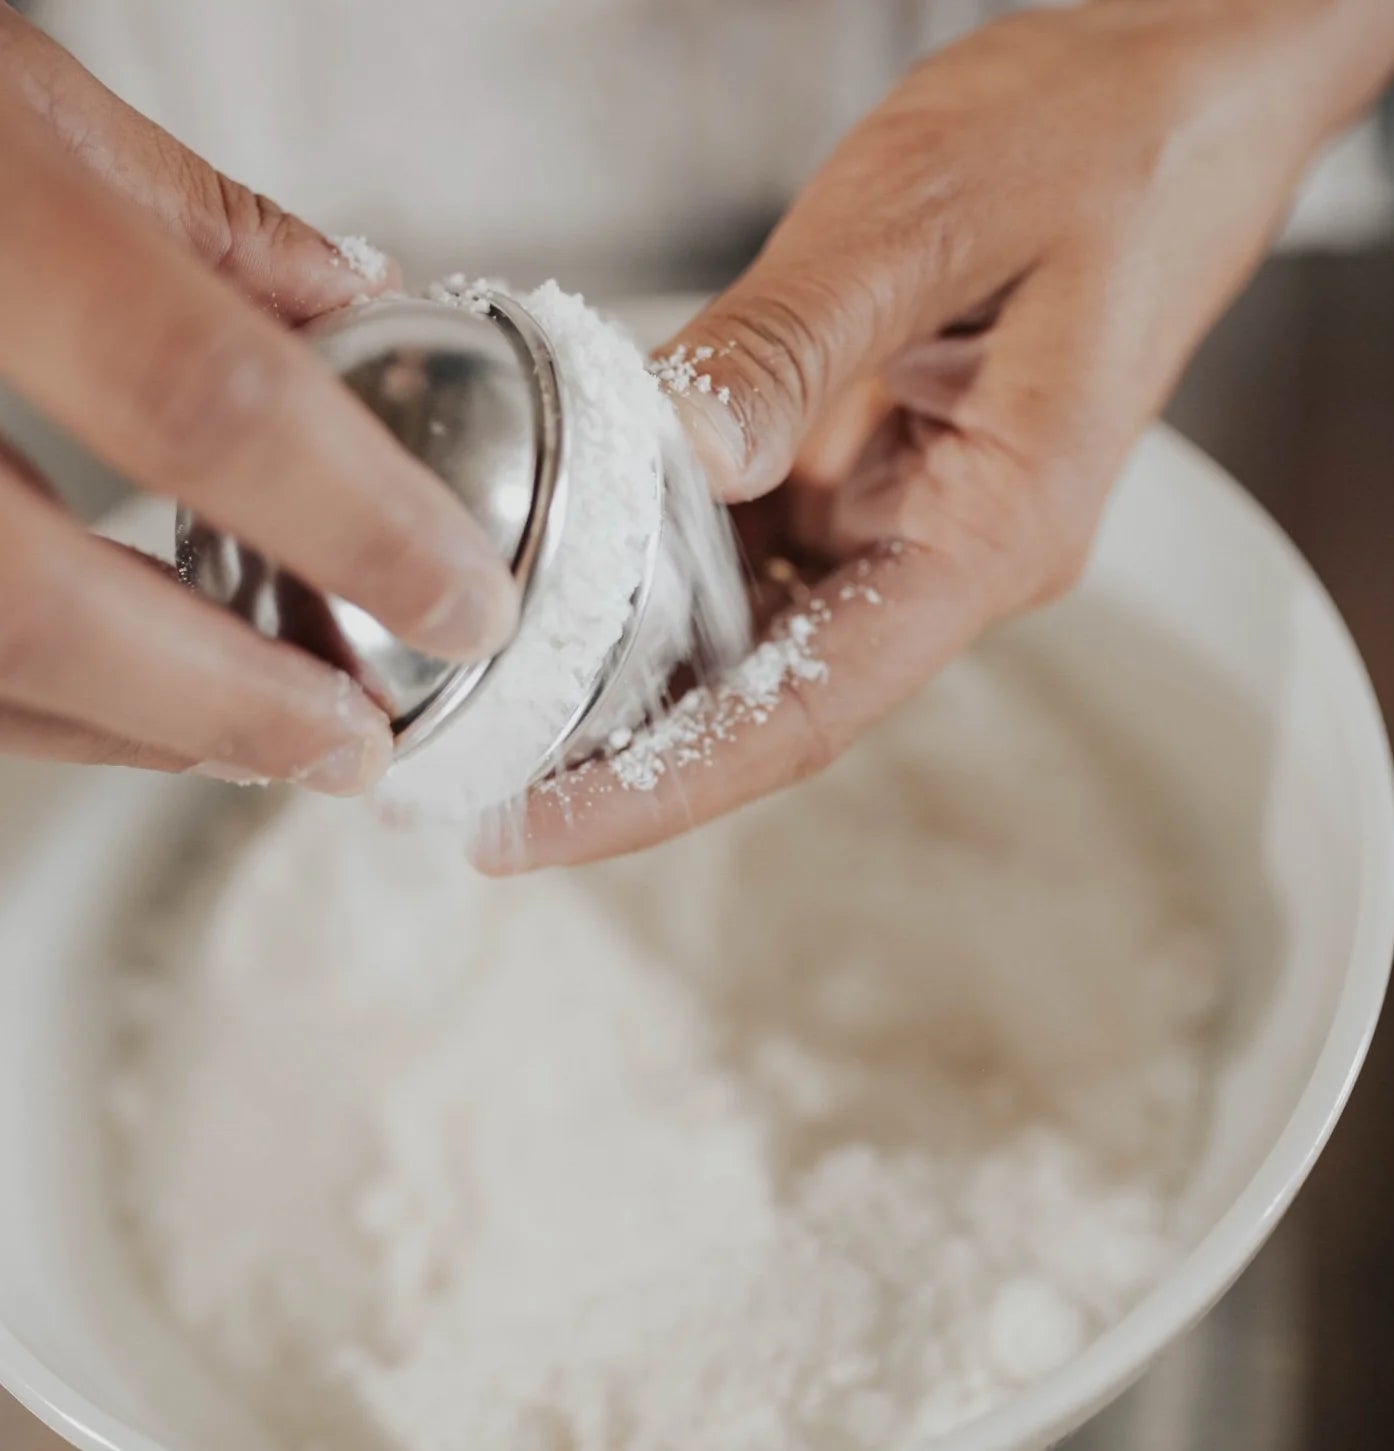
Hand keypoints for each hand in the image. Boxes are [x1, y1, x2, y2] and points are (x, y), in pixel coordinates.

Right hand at [0, 9, 517, 791]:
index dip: (358, 526)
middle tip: (354, 746)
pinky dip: (33, 698)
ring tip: (261, 738)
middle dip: (227, 704)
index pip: (203, 399)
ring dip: (129, 728)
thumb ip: (184, 217)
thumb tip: (356, 300)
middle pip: (41, 602)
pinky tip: (124, 702)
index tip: (464, 603)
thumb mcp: (2, 80)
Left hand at [491, 0, 1393, 868]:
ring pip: (758, 630)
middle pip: (771, 698)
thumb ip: (795, 340)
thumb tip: (683, 449)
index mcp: (992, 530)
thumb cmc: (1103, 141)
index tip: (537, 828)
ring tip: (498, 694)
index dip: (664, 784)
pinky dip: (666, 563)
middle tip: (476, 780)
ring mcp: (913, 517)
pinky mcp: (879, 469)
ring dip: (634, 665)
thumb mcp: (930, 215)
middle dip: (623, 751)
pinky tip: (576, 566)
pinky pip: (761, 546)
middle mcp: (950, 553)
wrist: (1182, 93)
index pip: (808, 709)